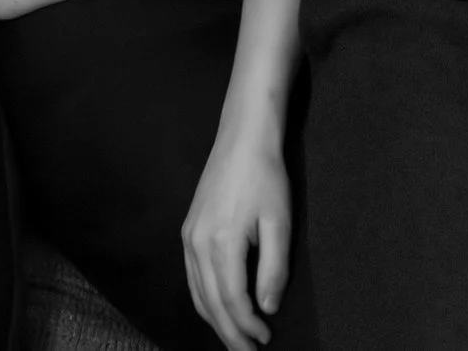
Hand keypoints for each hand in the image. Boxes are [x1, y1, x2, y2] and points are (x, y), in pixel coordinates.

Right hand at [182, 118, 290, 349]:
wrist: (242, 137)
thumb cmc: (266, 176)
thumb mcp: (279, 222)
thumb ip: (274, 268)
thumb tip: (267, 307)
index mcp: (221, 243)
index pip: (232, 300)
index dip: (247, 326)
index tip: (265, 340)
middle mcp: (197, 244)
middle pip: (211, 303)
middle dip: (229, 332)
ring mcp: (188, 237)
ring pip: (197, 293)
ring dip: (215, 320)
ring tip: (235, 338)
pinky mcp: (188, 230)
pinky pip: (192, 277)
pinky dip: (204, 299)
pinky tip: (217, 308)